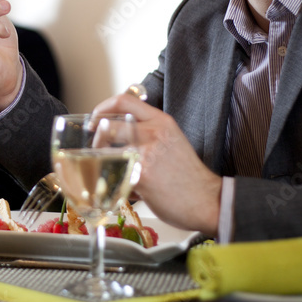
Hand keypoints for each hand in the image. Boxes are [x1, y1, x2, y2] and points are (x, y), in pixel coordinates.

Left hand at [93, 92, 222, 235]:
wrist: (207, 201)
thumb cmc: (188, 176)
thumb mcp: (172, 141)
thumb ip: (150, 133)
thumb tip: (120, 133)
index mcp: (161, 122)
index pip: (125, 100)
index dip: (103, 107)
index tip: (95, 118)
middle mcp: (153, 133)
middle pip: (109, 125)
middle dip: (97, 139)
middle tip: (97, 149)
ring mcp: (146, 153)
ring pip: (107, 152)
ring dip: (102, 163)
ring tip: (110, 173)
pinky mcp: (141, 175)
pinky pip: (116, 176)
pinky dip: (118, 186)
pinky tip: (130, 193)